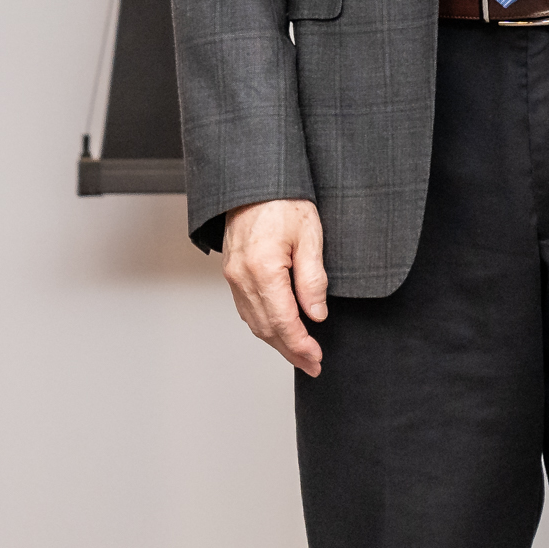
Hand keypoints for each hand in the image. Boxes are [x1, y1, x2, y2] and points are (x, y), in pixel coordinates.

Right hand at [222, 198, 328, 374]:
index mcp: (263, 270)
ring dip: (276, 342)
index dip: (301, 345)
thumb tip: (316, 315)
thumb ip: (312, 279)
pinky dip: (264, 325)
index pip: (283, 321)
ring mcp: (233, 277)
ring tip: (299, 354)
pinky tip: (279, 330)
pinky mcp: (232, 273)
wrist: (254, 181)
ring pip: (254, 322)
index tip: (317, 358)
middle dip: (290, 351)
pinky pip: (246, 309)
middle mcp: (242, 278)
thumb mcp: (310, 236)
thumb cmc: (285, 201)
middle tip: (312, 365)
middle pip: (266, 329)